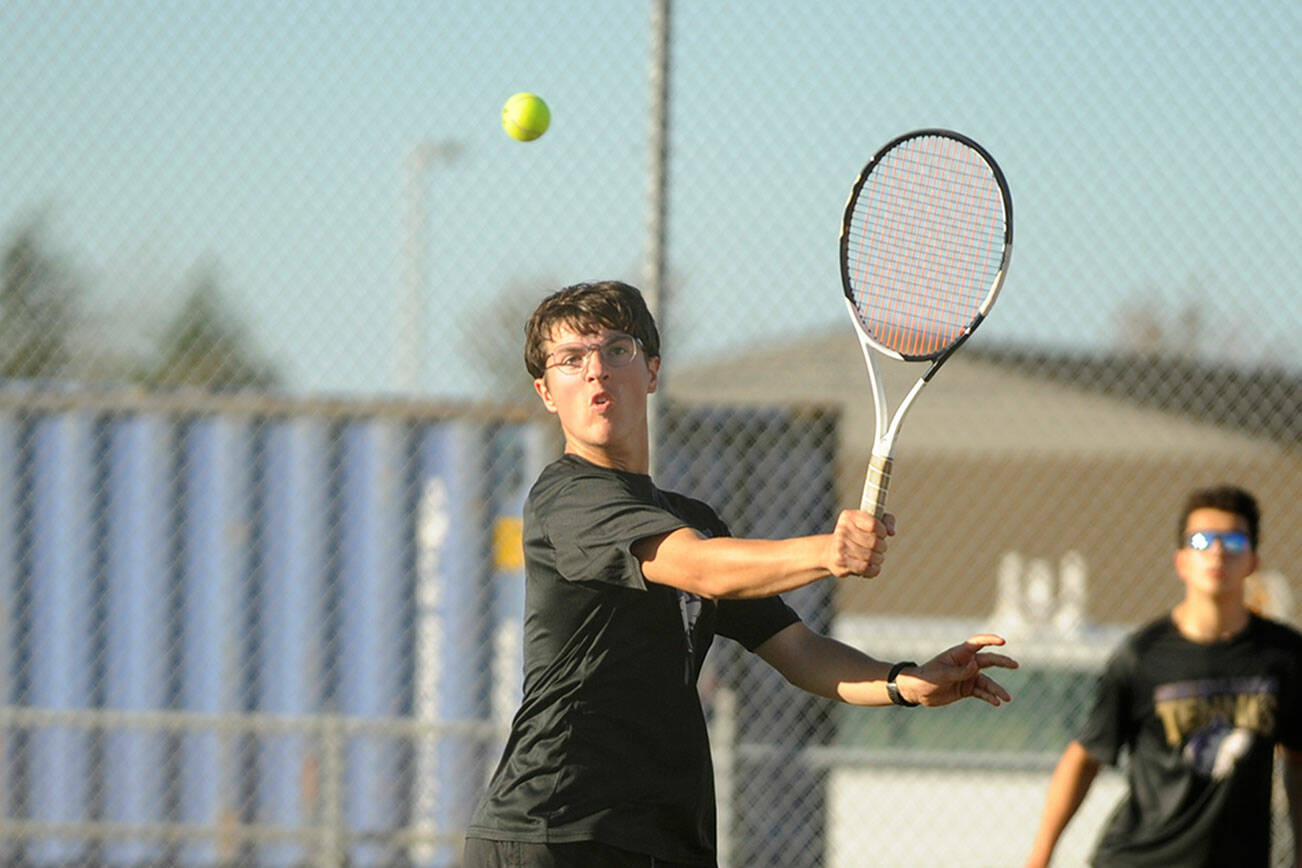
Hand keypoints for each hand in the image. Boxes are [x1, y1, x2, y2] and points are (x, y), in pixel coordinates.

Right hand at [825, 510, 894, 577]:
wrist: (831, 551)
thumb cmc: (857, 535)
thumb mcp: (871, 522)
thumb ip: (886, 521)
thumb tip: (891, 532)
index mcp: (849, 516)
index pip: (874, 524)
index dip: (882, 532)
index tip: (882, 535)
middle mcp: (842, 529)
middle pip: (874, 541)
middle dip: (882, 547)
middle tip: (881, 549)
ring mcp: (840, 545)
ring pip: (870, 556)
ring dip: (878, 559)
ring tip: (877, 558)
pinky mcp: (840, 560)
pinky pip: (864, 567)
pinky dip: (873, 569)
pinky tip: (873, 567)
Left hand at [898, 635, 1017, 706]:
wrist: (918, 691)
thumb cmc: (927, 677)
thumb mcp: (943, 674)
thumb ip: (960, 671)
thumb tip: (976, 667)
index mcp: (959, 654)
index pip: (977, 643)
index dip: (990, 640)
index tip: (1003, 641)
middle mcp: (966, 663)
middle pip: (988, 661)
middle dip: (1002, 662)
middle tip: (1015, 665)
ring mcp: (968, 676)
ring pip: (987, 681)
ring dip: (997, 689)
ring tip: (1007, 698)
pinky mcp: (967, 688)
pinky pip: (982, 692)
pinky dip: (989, 697)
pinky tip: (996, 702)